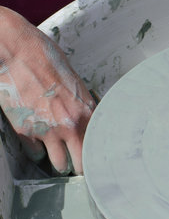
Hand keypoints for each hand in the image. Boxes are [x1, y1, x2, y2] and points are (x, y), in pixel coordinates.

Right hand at [0, 7, 94, 174]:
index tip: (96, 160)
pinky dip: (37, 151)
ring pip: (60, 165)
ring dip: (59, 162)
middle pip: (81, 165)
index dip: (97, 156)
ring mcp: (48, 131)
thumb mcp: (76, 84)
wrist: (18, 52)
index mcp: (88, 112)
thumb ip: (84, 106)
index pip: (99, 147)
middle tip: (78, 164)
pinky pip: (36, 155)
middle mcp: (71, 125)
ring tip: (59, 156)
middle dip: (80, 166)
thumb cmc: (48, 61)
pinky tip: (38, 142)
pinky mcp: (25, 131)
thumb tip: (91, 123)